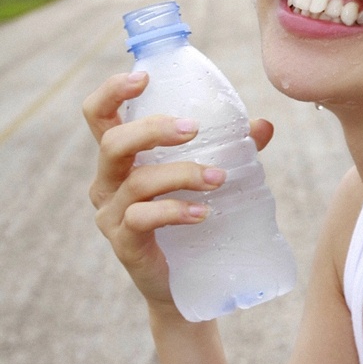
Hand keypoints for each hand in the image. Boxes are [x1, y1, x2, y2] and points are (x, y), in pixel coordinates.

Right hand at [83, 71, 273, 307]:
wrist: (184, 286)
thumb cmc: (189, 221)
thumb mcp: (204, 179)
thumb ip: (230, 150)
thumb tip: (263, 126)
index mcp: (119, 159)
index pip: (98, 116)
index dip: (112, 92)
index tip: (144, 77)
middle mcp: (106, 183)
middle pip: (113, 143)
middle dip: (153, 129)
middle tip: (193, 128)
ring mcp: (111, 215)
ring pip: (137, 182)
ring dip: (181, 173)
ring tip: (218, 177)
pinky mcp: (124, 244)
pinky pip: (143, 220)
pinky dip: (176, 211)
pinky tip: (203, 212)